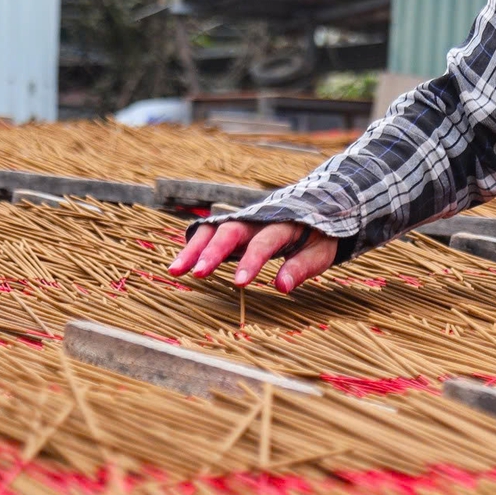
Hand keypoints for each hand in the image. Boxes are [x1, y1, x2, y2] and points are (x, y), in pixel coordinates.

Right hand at [167, 220, 337, 293]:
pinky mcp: (233, 226)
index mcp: (284, 223)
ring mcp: (242, 220)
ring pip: (213, 230)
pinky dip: (193, 245)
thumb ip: (301, 267)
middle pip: (231, 231)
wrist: (316, 206)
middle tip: (198, 273)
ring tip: (175, 271)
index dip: (251, 262)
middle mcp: (258, 219)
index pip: (264, 242)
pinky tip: (179, 264)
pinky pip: (209, 233)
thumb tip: (282, 287)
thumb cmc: (319, 236)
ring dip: (194, 249)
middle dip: (213, 252)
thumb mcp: (320, 252)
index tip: (239, 283)